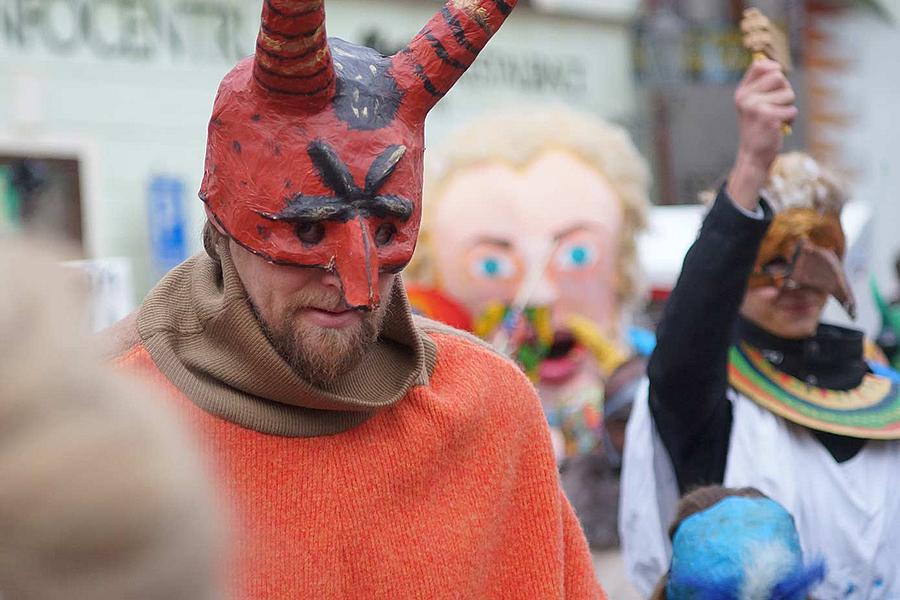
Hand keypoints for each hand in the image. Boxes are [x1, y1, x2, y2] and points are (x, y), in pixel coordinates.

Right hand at [727, 59, 797, 209]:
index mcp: (742, 92)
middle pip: (779, 77)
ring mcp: (755, 107)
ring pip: (789, 94)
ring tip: (777, 118)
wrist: (753, 155)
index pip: (760, 65)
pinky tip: (779, 127)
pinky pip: (792, 111)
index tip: (776, 81)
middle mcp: (745, 98)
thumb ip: (762, 85)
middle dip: (785, 91)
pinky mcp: (767, 118)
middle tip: (776, 106)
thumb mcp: (754, 104)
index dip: (774, 68)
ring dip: (788, 107)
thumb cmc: (759, 127)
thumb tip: (776, 66)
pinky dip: (790, 120)